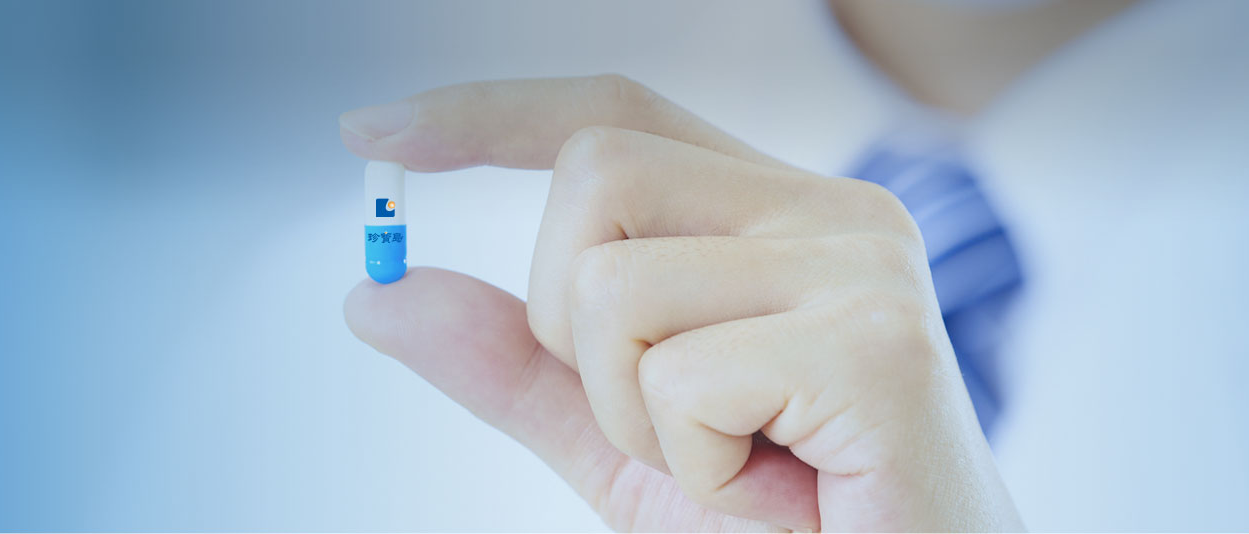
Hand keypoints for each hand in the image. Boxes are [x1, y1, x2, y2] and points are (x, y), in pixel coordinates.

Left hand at [341, 75, 1021, 531]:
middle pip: (597, 171)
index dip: (490, 116)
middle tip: (660, 417)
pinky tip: (772, 492)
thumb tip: (378, 291)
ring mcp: (862, 269)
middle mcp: (833, 212)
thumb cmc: (792, 527)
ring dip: (633, 414)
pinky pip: (680, 380)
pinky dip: (693, 466)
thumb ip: (514, 363)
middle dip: (567, 318)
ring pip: (615, 284)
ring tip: (731, 463)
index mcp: (780, 215)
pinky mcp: (876, 346)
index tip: (372, 132)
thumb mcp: (621, 438)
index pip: (615, 117)